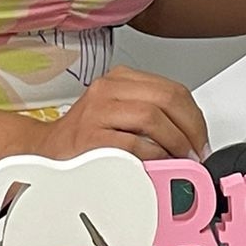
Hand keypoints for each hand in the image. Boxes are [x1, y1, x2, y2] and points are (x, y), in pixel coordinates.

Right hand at [37, 65, 208, 163]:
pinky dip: (154, 155)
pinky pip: (134, 143)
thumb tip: (190, 138)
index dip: (195, 117)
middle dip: (191, 129)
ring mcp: (98, 111)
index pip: (172, 89)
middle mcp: (108, 89)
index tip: (200, 139)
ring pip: (153, 116)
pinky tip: (159, 165)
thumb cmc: (85, 139)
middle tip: (196, 152)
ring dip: (176, 142)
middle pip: (167, 98)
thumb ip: (152, 118)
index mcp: (119, 80)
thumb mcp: (119, 115)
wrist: (45, 153)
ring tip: (181, 160)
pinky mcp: (91, 137)